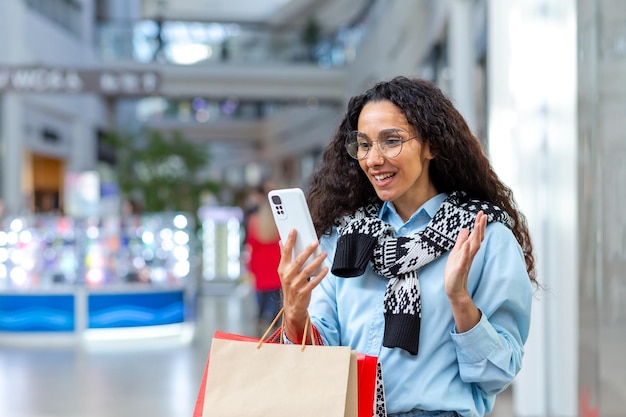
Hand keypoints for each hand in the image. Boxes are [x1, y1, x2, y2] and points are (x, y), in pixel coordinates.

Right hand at [277, 229, 327, 342]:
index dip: (289, 240)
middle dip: (307, 251)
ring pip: (307, 271)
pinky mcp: (303, 292)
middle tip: (315, 242)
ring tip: (324, 254)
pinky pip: (314, 282)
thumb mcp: (284, 271)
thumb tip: (280, 242)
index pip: (285, 252)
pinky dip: (320, 275)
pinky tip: (326, 268)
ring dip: (317, 261)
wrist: (292, 306)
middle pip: (298, 261)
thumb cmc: (289, 285)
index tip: (294, 230)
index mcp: (282, 269)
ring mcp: (295, 285)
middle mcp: (287, 276)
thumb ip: (284, 257)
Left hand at [443, 211, 485, 331]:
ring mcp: (466, 261)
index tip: (482, 213)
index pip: (475, 235)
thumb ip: (461, 241)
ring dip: (476, 235)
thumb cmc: (454, 271)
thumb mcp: (456, 252)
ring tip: (478, 224)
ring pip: (473, 247)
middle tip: (484, 215)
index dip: (478, 225)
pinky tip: (467, 244)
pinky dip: (466, 251)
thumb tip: (466, 229)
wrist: (453, 288)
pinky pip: (464, 259)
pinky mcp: (460, 268)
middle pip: (476, 239)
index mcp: (468, 250)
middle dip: (480, 227)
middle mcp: (469, 254)